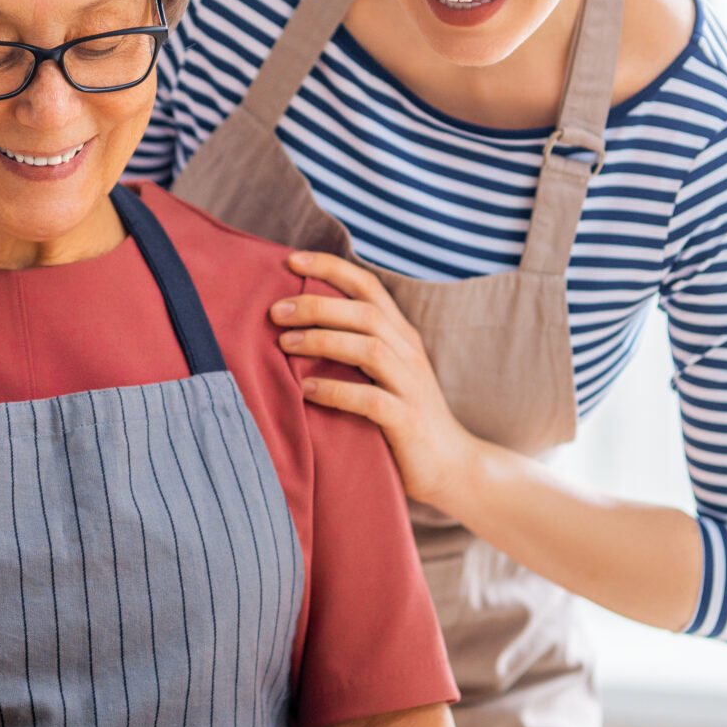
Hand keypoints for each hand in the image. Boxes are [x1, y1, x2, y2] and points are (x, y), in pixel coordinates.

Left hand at [272, 251, 480, 509]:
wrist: (452, 467)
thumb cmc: (402, 417)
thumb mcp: (380, 374)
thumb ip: (350, 348)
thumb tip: (291, 326)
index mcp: (400, 335)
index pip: (368, 286)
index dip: (331, 268)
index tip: (290, 260)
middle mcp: (408, 352)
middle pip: (365, 311)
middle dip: (317, 305)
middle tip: (275, 311)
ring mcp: (411, 386)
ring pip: (369, 347)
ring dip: (323, 341)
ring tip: (284, 344)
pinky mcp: (408, 421)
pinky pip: (371, 399)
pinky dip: (336, 391)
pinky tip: (307, 391)